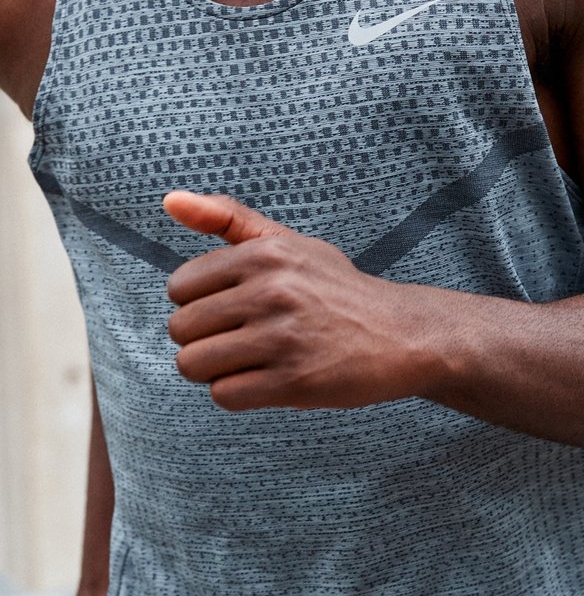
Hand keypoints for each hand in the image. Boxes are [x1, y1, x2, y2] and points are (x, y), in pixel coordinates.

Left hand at [163, 191, 434, 410]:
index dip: (199, 304)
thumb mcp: (288, 242)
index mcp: (264, 254)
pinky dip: (237, 395)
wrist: (401, 334)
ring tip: (248, 362)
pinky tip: (265, 382)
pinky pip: (224, 395)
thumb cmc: (336, 290)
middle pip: (181, 328)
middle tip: (241, 341)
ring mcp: (282, 337)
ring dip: (215, 370)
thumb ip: (228, 218)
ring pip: (194, 364)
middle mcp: (272, 291)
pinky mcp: (293, 380)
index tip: (231, 310)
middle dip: (203, 340)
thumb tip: (169, 200)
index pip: (179, 287)